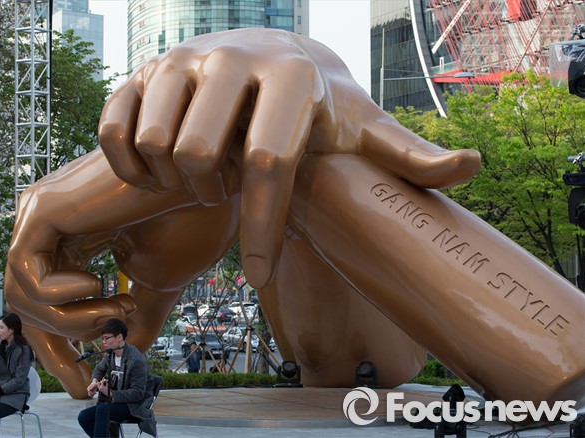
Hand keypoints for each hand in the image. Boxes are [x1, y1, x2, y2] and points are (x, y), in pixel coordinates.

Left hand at [4, 149, 238, 397]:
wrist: (203, 187)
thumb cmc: (186, 225)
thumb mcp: (154, 282)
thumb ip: (133, 314)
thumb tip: (129, 349)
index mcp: (70, 240)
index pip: (46, 303)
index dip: (59, 348)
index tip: (81, 383)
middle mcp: (47, 227)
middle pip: (26, 305)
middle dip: (56, 349)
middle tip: (94, 366)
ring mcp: (39, 215)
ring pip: (21, 296)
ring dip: (71, 322)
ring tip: (116, 311)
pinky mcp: (41, 209)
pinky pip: (24, 274)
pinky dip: (60, 296)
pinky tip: (97, 282)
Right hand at [99, 28, 480, 287]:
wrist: (273, 62)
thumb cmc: (318, 109)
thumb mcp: (363, 130)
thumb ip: (408, 153)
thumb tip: (470, 166)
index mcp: (288, 75)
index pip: (269, 162)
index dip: (266, 229)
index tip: (261, 275)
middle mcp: (228, 57)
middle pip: (200, 154)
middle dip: (216, 198)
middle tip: (233, 198)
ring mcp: (179, 61)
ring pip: (154, 143)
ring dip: (177, 183)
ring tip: (206, 183)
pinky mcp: (141, 71)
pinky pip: (114, 128)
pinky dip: (128, 166)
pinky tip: (159, 179)